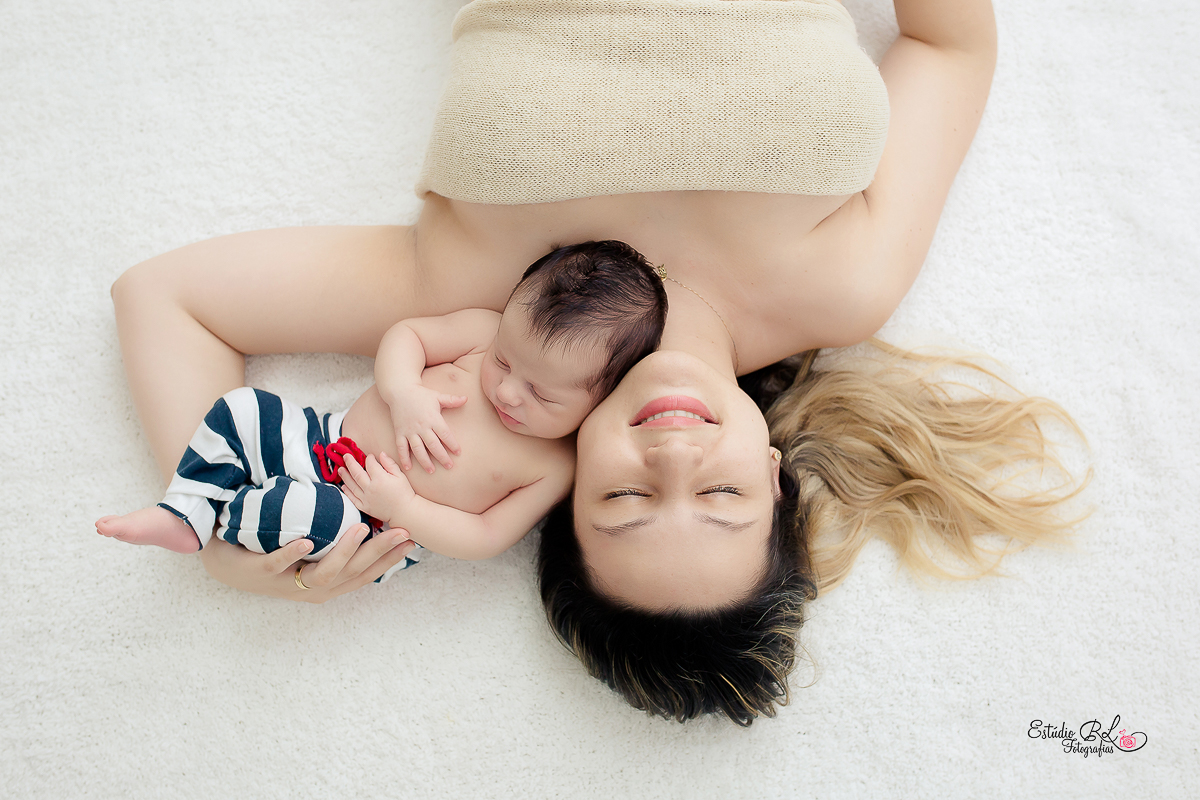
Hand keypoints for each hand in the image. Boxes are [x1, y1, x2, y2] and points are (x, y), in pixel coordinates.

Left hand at [196, 524, 416, 603]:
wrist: (223, 564)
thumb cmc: (271, 554)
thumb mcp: (308, 554)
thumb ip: (334, 545)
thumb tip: (365, 523)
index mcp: (324, 585)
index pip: (364, 574)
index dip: (388, 560)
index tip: (411, 541)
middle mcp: (308, 589)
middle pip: (351, 575)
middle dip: (378, 553)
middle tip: (401, 532)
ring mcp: (284, 582)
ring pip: (322, 574)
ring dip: (343, 552)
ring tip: (360, 529)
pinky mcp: (259, 572)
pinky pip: (277, 564)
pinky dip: (292, 554)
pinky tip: (306, 541)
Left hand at [339, 453, 413, 523]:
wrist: (404, 512)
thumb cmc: (405, 493)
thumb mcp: (400, 476)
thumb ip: (390, 464)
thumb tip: (381, 454)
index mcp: (380, 479)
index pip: (370, 464)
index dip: (369, 458)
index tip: (370, 456)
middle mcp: (371, 488)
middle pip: (357, 472)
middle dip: (350, 462)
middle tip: (345, 456)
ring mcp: (366, 498)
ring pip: (352, 485)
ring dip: (345, 476)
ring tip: (340, 469)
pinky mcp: (365, 507)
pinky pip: (353, 498)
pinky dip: (347, 492)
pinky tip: (344, 486)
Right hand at [388, 384, 465, 472]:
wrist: (399, 391)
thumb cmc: (420, 394)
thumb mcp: (437, 396)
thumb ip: (452, 400)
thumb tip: (466, 398)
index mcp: (433, 418)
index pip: (445, 434)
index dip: (452, 444)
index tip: (458, 453)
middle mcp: (421, 426)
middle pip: (433, 445)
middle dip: (442, 457)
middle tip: (449, 466)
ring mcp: (409, 431)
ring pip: (418, 449)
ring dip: (424, 461)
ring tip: (431, 471)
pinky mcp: (399, 432)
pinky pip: (401, 447)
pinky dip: (404, 458)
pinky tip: (408, 468)